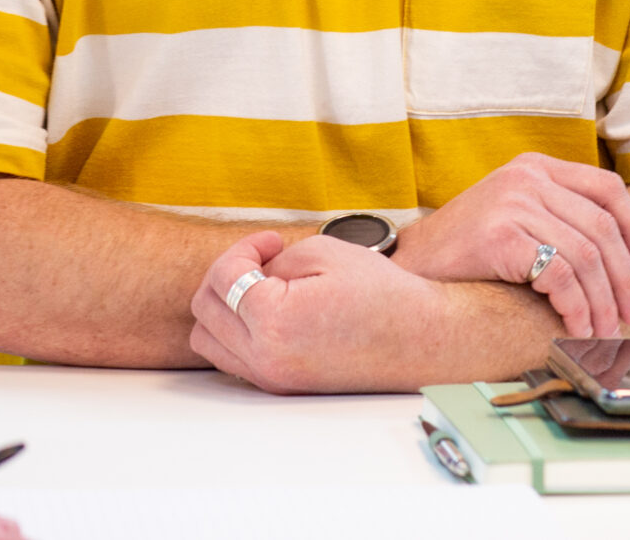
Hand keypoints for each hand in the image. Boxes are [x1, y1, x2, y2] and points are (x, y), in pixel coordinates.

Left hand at [189, 229, 447, 393]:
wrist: (424, 340)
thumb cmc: (383, 295)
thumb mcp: (323, 252)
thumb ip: (271, 260)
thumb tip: (248, 272)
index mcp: (273, 321)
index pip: (223, 276)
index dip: (244, 248)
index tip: (270, 241)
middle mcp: (267, 358)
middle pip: (205, 310)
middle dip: (226, 275)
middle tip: (262, 260)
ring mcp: (274, 378)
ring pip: (209, 341)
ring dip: (224, 308)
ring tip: (260, 286)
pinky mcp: (284, 387)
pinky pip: (234, 360)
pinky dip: (236, 333)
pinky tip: (267, 313)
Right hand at [390, 151, 629, 336]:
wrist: (413, 265)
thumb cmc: (468, 249)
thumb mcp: (515, 213)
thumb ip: (558, 216)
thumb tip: (623, 257)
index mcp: (534, 165)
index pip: (606, 187)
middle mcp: (525, 177)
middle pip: (602, 228)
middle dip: (625, 278)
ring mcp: (512, 203)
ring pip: (586, 257)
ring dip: (603, 302)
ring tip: (604, 329)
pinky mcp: (501, 236)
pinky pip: (560, 276)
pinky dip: (577, 307)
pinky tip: (576, 325)